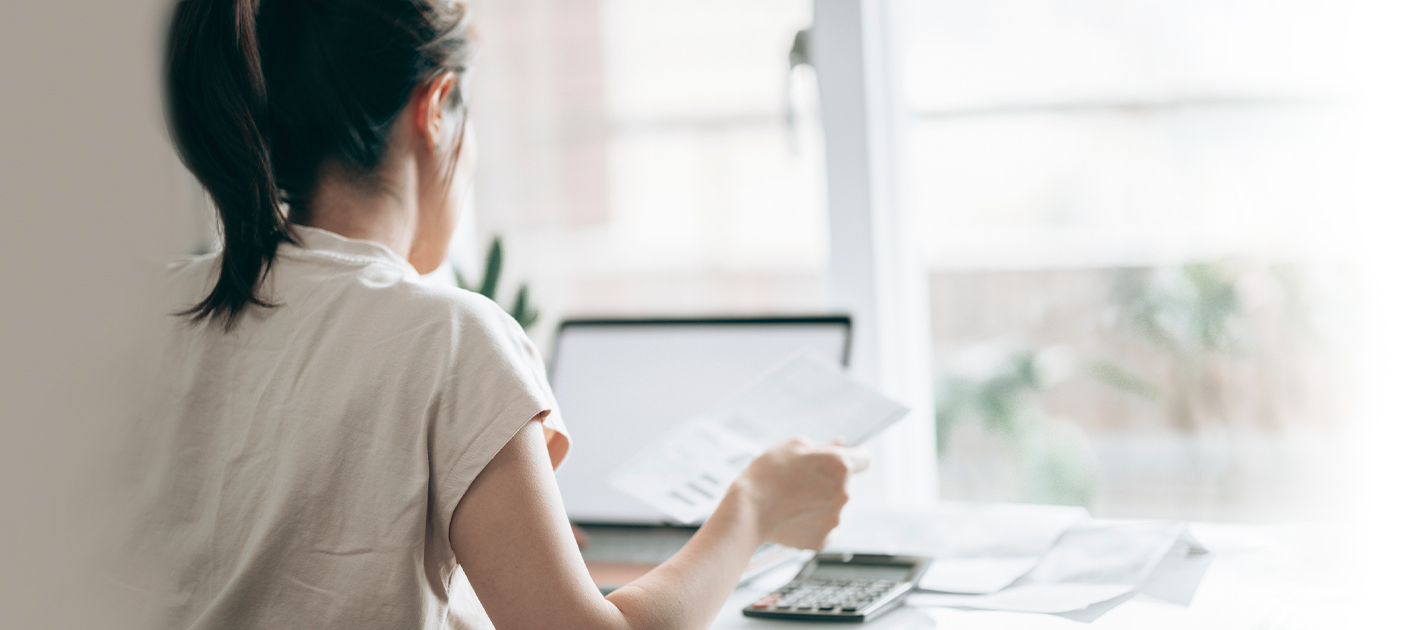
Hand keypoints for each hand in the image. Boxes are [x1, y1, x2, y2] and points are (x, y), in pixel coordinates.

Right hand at [734, 437, 869, 549]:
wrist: (748, 510)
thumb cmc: (768, 473)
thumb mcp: (793, 446)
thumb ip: (823, 446)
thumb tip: (841, 445)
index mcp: (840, 465)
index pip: (863, 459)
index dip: (851, 457)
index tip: (837, 462)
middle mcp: (844, 493)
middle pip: (843, 485)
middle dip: (827, 482)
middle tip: (798, 481)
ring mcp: (835, 519)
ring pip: (831, 507)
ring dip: (817, 503)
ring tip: (789, 500)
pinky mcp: (822, 539)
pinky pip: (821, 527)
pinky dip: (809, 523)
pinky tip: (790, 516)